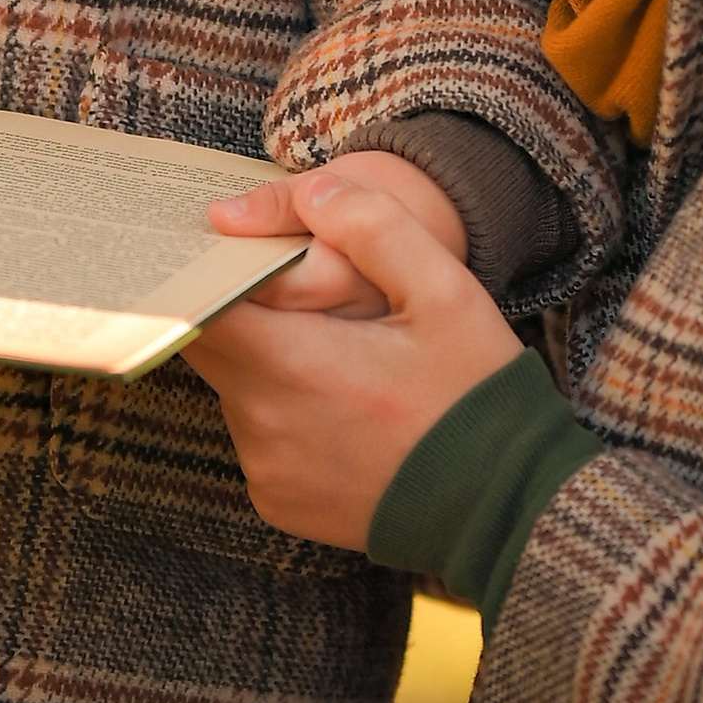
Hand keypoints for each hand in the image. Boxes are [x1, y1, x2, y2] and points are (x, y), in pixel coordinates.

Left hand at [186, 171, 522, 550]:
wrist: (504, 508)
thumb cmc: (475, 395)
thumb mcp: (444, 292)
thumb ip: (373, 227)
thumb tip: (309, 194)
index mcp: (295, 364)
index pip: (199, 304)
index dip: (209, 270)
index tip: (237, 249)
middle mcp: (264, 422)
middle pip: (208, 344)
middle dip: (236, 309)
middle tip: (290, 290)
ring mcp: (266, 469)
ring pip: (233, 388)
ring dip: (264, 362)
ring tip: (334, 355)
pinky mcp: (277, 501)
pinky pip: (256, 436)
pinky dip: (280, 412)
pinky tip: (339, 408)